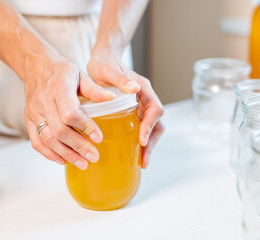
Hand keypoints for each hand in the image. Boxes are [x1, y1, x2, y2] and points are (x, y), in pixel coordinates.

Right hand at [23, 55, 114, 169]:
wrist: (35, 65)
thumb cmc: (61, 70)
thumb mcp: (80, 74)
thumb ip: (94, 89)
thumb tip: (112, 99)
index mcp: (59, 88)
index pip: (70, 113)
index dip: (85, 127)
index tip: (99, 137)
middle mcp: (43, 101)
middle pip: (59, 130)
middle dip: (78, 146)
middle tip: (94, 157)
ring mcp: (34, 112)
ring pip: (48, 139)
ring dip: (66, 154)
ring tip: (83, 163)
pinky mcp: (29, 119)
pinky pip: (36, 141)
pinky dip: (50, 154)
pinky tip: (63, 161)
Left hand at [87, 48, 164, 168]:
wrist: (102, 59)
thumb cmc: (104, 63)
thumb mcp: (108, 69)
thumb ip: (120, 78)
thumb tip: (135, 88)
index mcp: (143, 89)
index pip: (155, 109)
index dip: (150, 125)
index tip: (142, 140)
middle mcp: (145, 98)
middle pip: (157, 123)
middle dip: (152, 142)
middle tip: (144, 160)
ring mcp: (140, 105)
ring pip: (152, 127)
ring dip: (149, 144)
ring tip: (142, 161)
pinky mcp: (133, 111)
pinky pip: (142, 127)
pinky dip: (141, 141)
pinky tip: (133, 152)